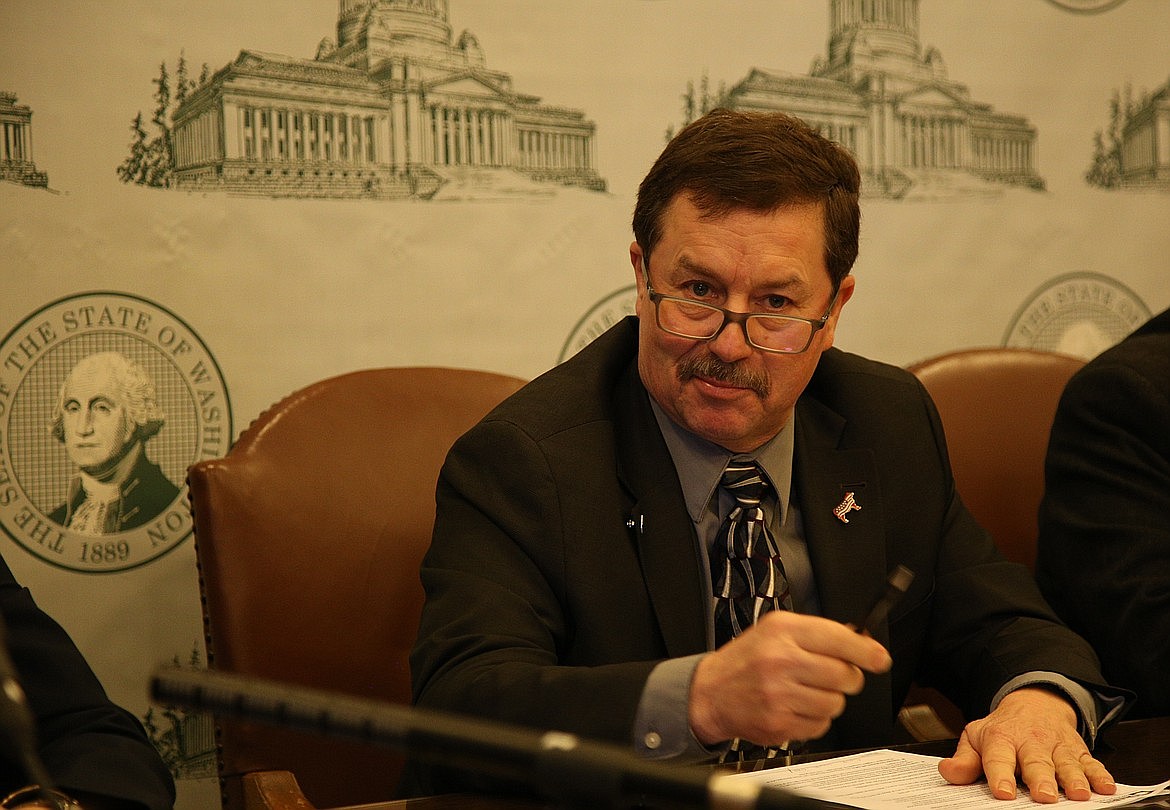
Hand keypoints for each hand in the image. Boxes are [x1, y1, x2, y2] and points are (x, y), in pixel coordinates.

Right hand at [688, 611, 890, 745]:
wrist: (710, 692)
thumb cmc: (746, 661)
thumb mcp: (776, 631)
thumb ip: (817, 635)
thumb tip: (864, 646)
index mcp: (782, 631)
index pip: (839, 639)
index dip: (867, 651)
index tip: (880, 659)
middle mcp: (781, 660)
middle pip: (845, 675)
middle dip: (846, 678)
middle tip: (831, 676)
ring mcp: (779, 694)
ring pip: (836, 703)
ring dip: (829, 700)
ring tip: (805, 691)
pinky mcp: (779, 723)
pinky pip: (820, 725)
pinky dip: (814, 719)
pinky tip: (795, 707)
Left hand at [937, 687, 1116, 802]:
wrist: (1035, 703)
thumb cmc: (1003, 729)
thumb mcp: (977, 737)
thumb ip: (965, 759)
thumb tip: (947, 771)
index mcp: (1001, 738)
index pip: (998, 758)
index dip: (1000, 775)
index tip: (1002, 793)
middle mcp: (1031, 741)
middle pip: (1036, 763)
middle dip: (1041, 779)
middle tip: (1044, 796)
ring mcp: (1057, 746)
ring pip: (1066, 763)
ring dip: (1074, 778)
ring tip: (1078, 793)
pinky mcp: (1078, 751)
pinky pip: (1092, 763)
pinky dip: (1100, 774)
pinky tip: (1106, 786)